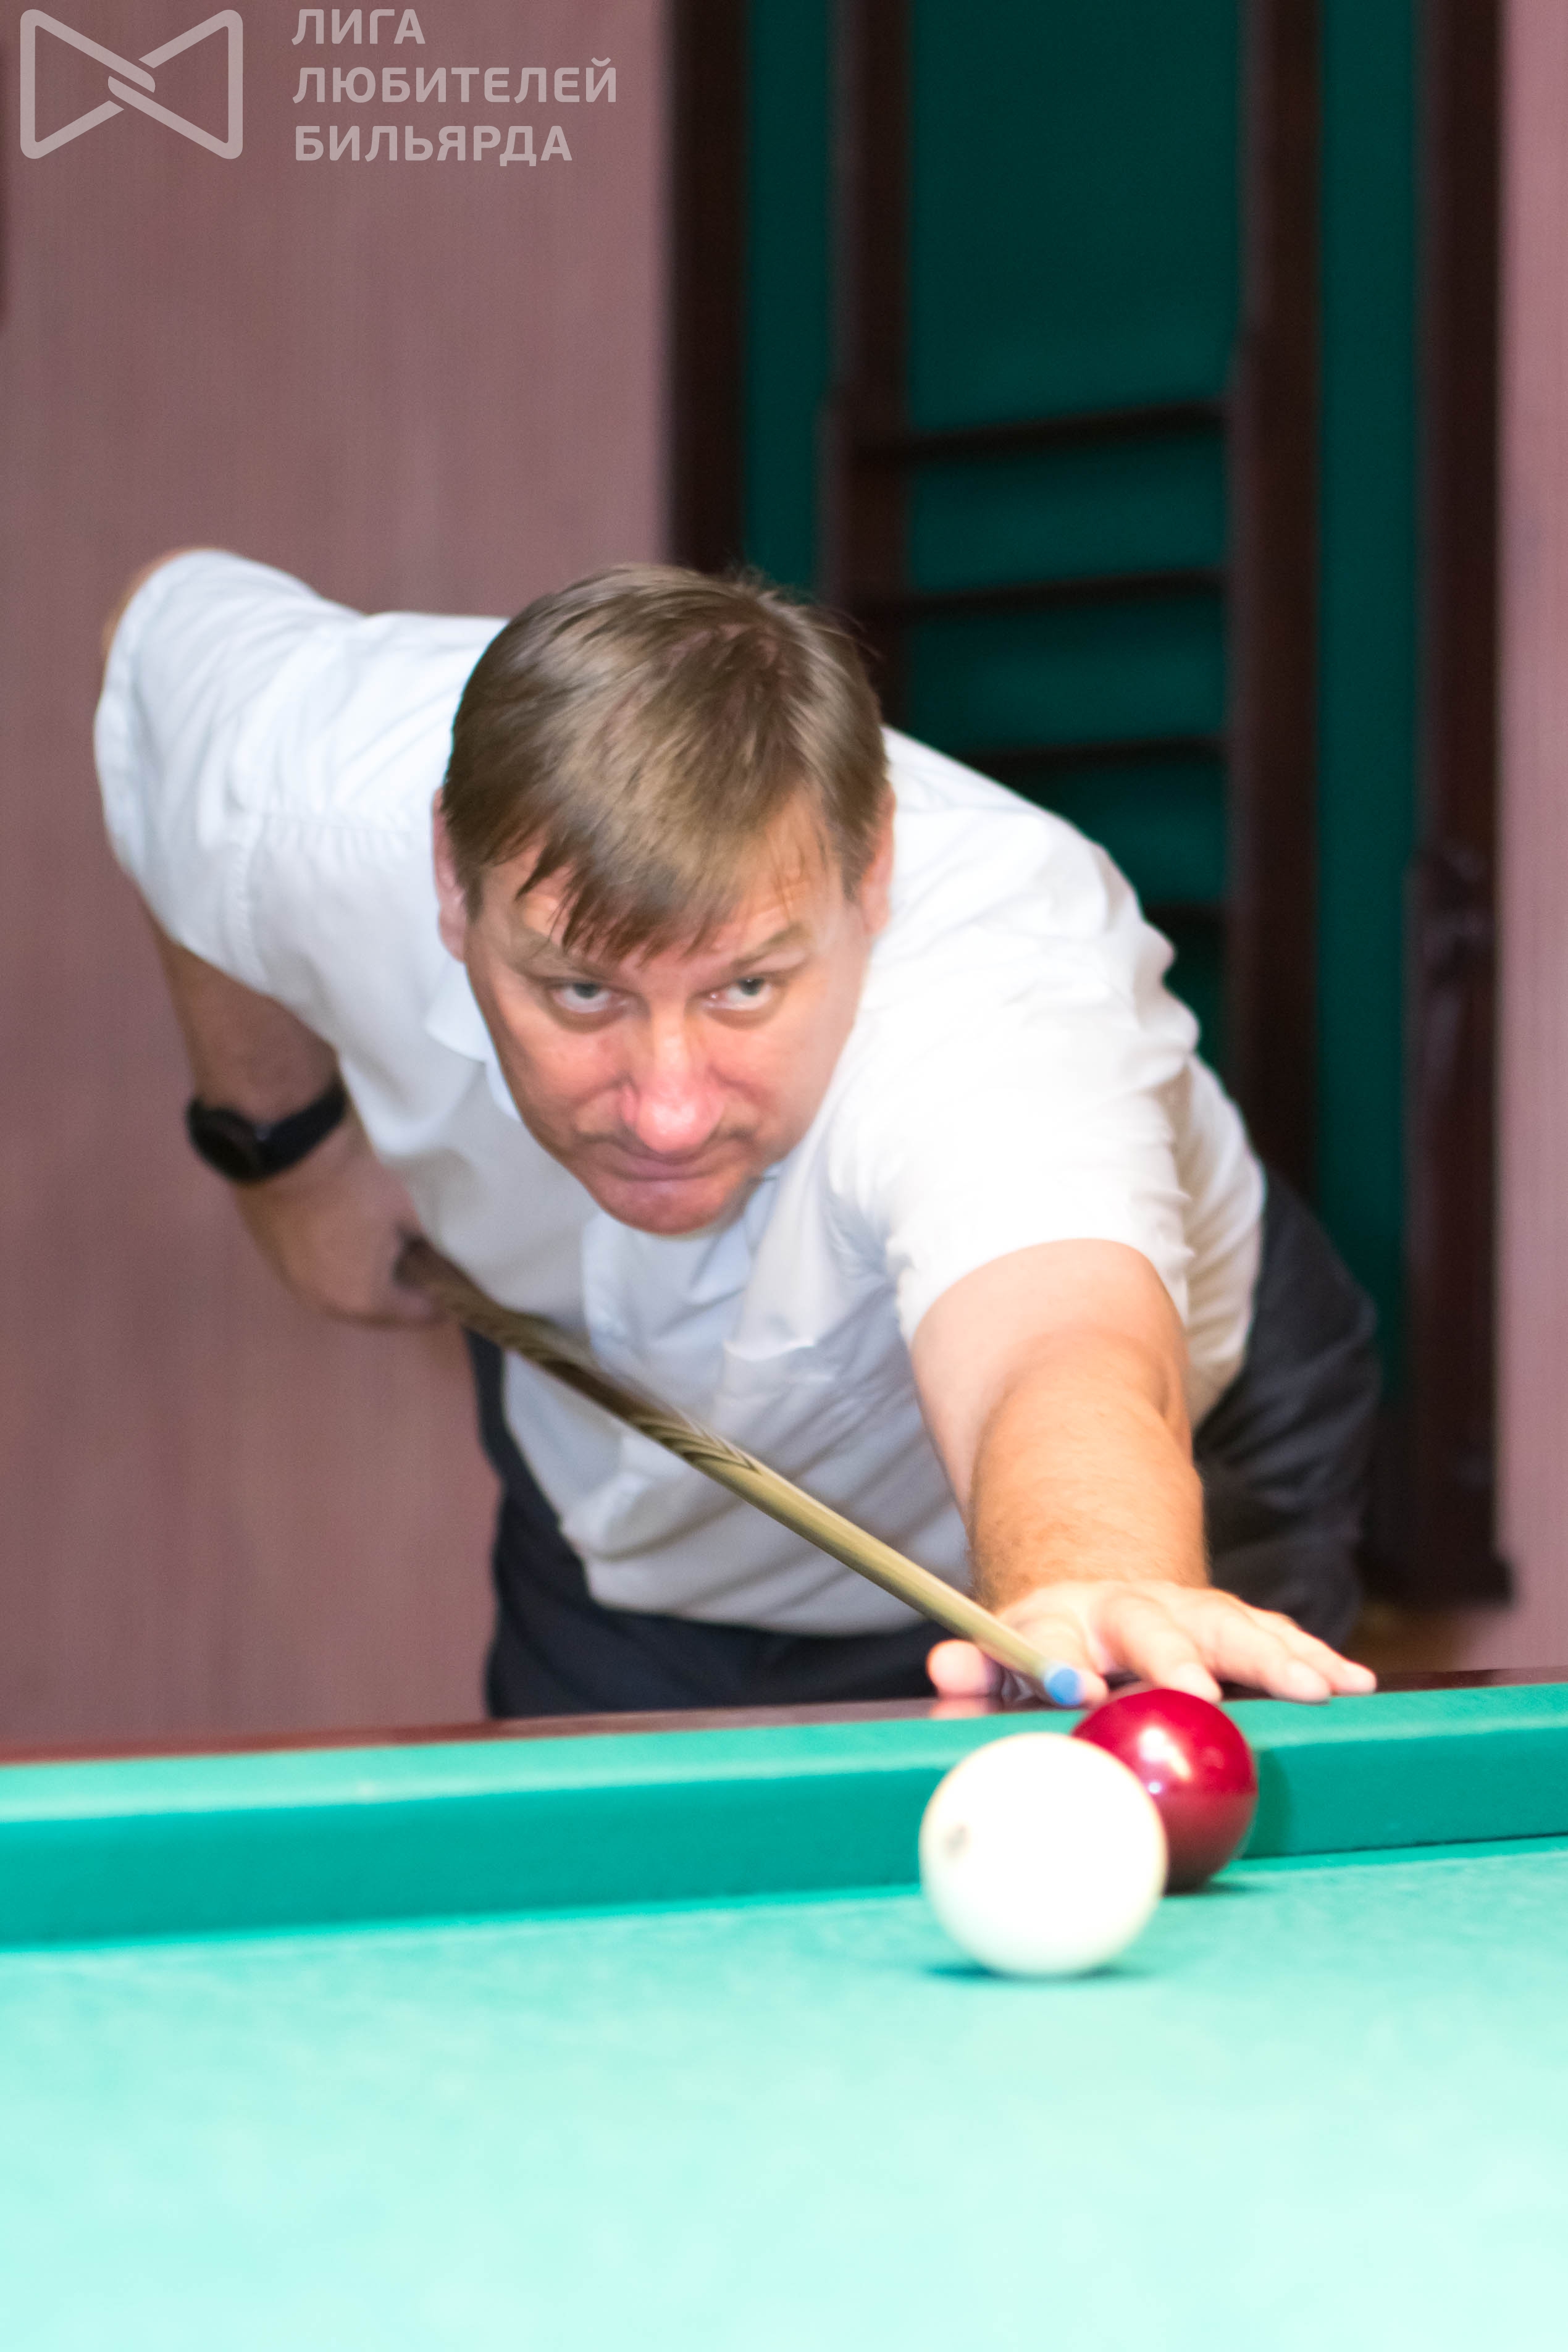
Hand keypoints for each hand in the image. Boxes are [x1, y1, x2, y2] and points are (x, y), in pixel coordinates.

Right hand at [234, 1113, 438, 1325]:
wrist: (284, 1144)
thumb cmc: (355, 1180)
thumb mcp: (410, 1209)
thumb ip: (437, 1244)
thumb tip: (454, 1258)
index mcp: (364, 1301)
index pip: (419, 1315)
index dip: (446, 1301)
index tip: (463, 1288)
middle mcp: (325, 1304)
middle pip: (380, 1309)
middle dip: (406, 1292)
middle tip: (430, 1270)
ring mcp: (294, 1282)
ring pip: (346, 1291)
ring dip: (370, 1279)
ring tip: (395, 1254)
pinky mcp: (274, 1258)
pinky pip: (319, 1272)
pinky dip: (340, 1263)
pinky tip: (353, 1239)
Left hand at [927, 1579, 1376, 1706]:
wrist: (1096, 1585)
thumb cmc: (1048, 1648)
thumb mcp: (1002, 1655)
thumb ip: (976, 1671)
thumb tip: (941, 1669)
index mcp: (1058, 1623)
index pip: (1048, 1639)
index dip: (1058, 1663)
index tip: (1074, 1693)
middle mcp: (1127, 1610)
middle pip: (1152, 1628)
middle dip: (1175, 1660)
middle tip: (1199, 1694)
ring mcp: (1187, 1613)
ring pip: (1231, 1626)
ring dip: (1274, 1657)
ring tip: (1316, 1687)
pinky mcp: (1232, 1626)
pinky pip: (1279, 1639)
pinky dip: (1315, 1658)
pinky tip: (1353, 1684)